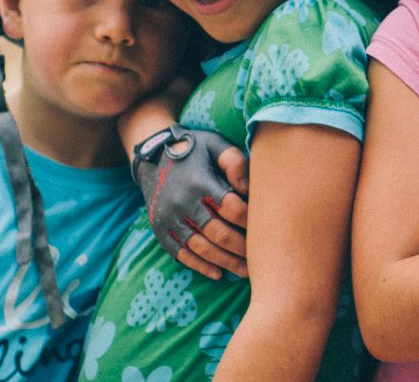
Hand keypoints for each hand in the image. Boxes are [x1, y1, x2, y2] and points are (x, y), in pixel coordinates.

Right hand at [132, 125, 250, 278]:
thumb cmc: (194, 149)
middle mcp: (182, 202)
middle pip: (217, 233)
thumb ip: (235, 161)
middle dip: (242, 247)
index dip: (250, 220)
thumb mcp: (215, 145)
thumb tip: (247, 188)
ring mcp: (169, 218)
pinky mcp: (160, 229)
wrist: (152, 156)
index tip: (266, 227)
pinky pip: (180, 254)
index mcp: (199, 181)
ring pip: (200, 248)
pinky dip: (200, 266)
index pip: (230, 207)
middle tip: (262, 256)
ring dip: (225, 262)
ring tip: (246, 271)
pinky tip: (218, 273)